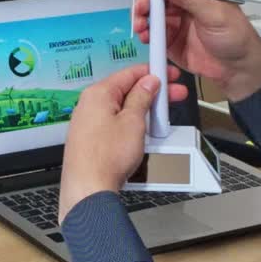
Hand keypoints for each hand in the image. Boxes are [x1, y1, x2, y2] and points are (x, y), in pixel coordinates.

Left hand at [58, 64, 189, 224]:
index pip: (129, 73)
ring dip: (142, 110)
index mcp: (98, 94)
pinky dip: (130, 124)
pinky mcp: (90, 139)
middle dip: (152, 93)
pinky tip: (143, 131)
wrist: (88, 188)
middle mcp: (88, 105)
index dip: (152, 73)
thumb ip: (142, 98)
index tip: (168, 75)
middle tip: (173, 96)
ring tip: (161, 117)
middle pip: (125, 91)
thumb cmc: (106, 157)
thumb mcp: (133, 122)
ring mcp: (87, 123)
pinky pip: (113, 124)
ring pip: (121, 109)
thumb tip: (148, 83)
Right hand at [133, 0, 260, 101]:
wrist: (236, 68)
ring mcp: (175, 17)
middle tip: (143, 8)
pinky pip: (151, 30)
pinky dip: (145, 32)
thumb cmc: (236, 36)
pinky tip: (146, 36)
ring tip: (142, 25)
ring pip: (150, 10)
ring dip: (142, 16)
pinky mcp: (169, 35)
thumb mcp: (214, 13)